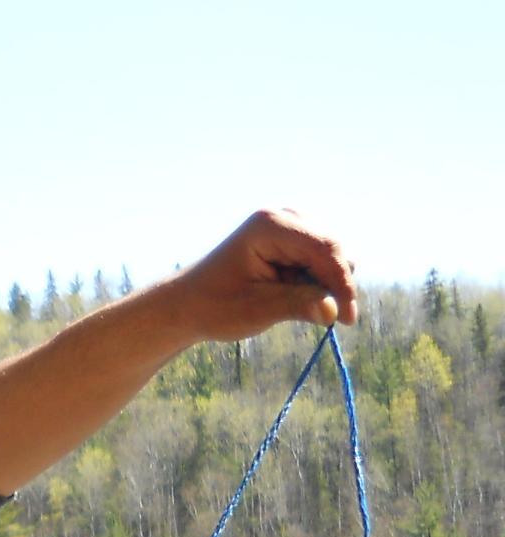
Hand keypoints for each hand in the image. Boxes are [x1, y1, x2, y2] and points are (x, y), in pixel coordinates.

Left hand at [163, 208, 359, 338]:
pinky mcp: (295, 239)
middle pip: (335, 248)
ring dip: (324, 284)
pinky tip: (291, 294)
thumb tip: (335, 311)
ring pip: (335, 255)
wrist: (188, 304)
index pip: (325, 249)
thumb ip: (297, 306)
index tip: (348, 320)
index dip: (343, 284)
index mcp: (270, 225)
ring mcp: (291, 225)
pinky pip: (324, 261)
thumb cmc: (214, 306)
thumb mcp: (255, 311)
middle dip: (335, 284)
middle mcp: (284, 216)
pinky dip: (316, 281)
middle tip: (325, 319)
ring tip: (288, 302)